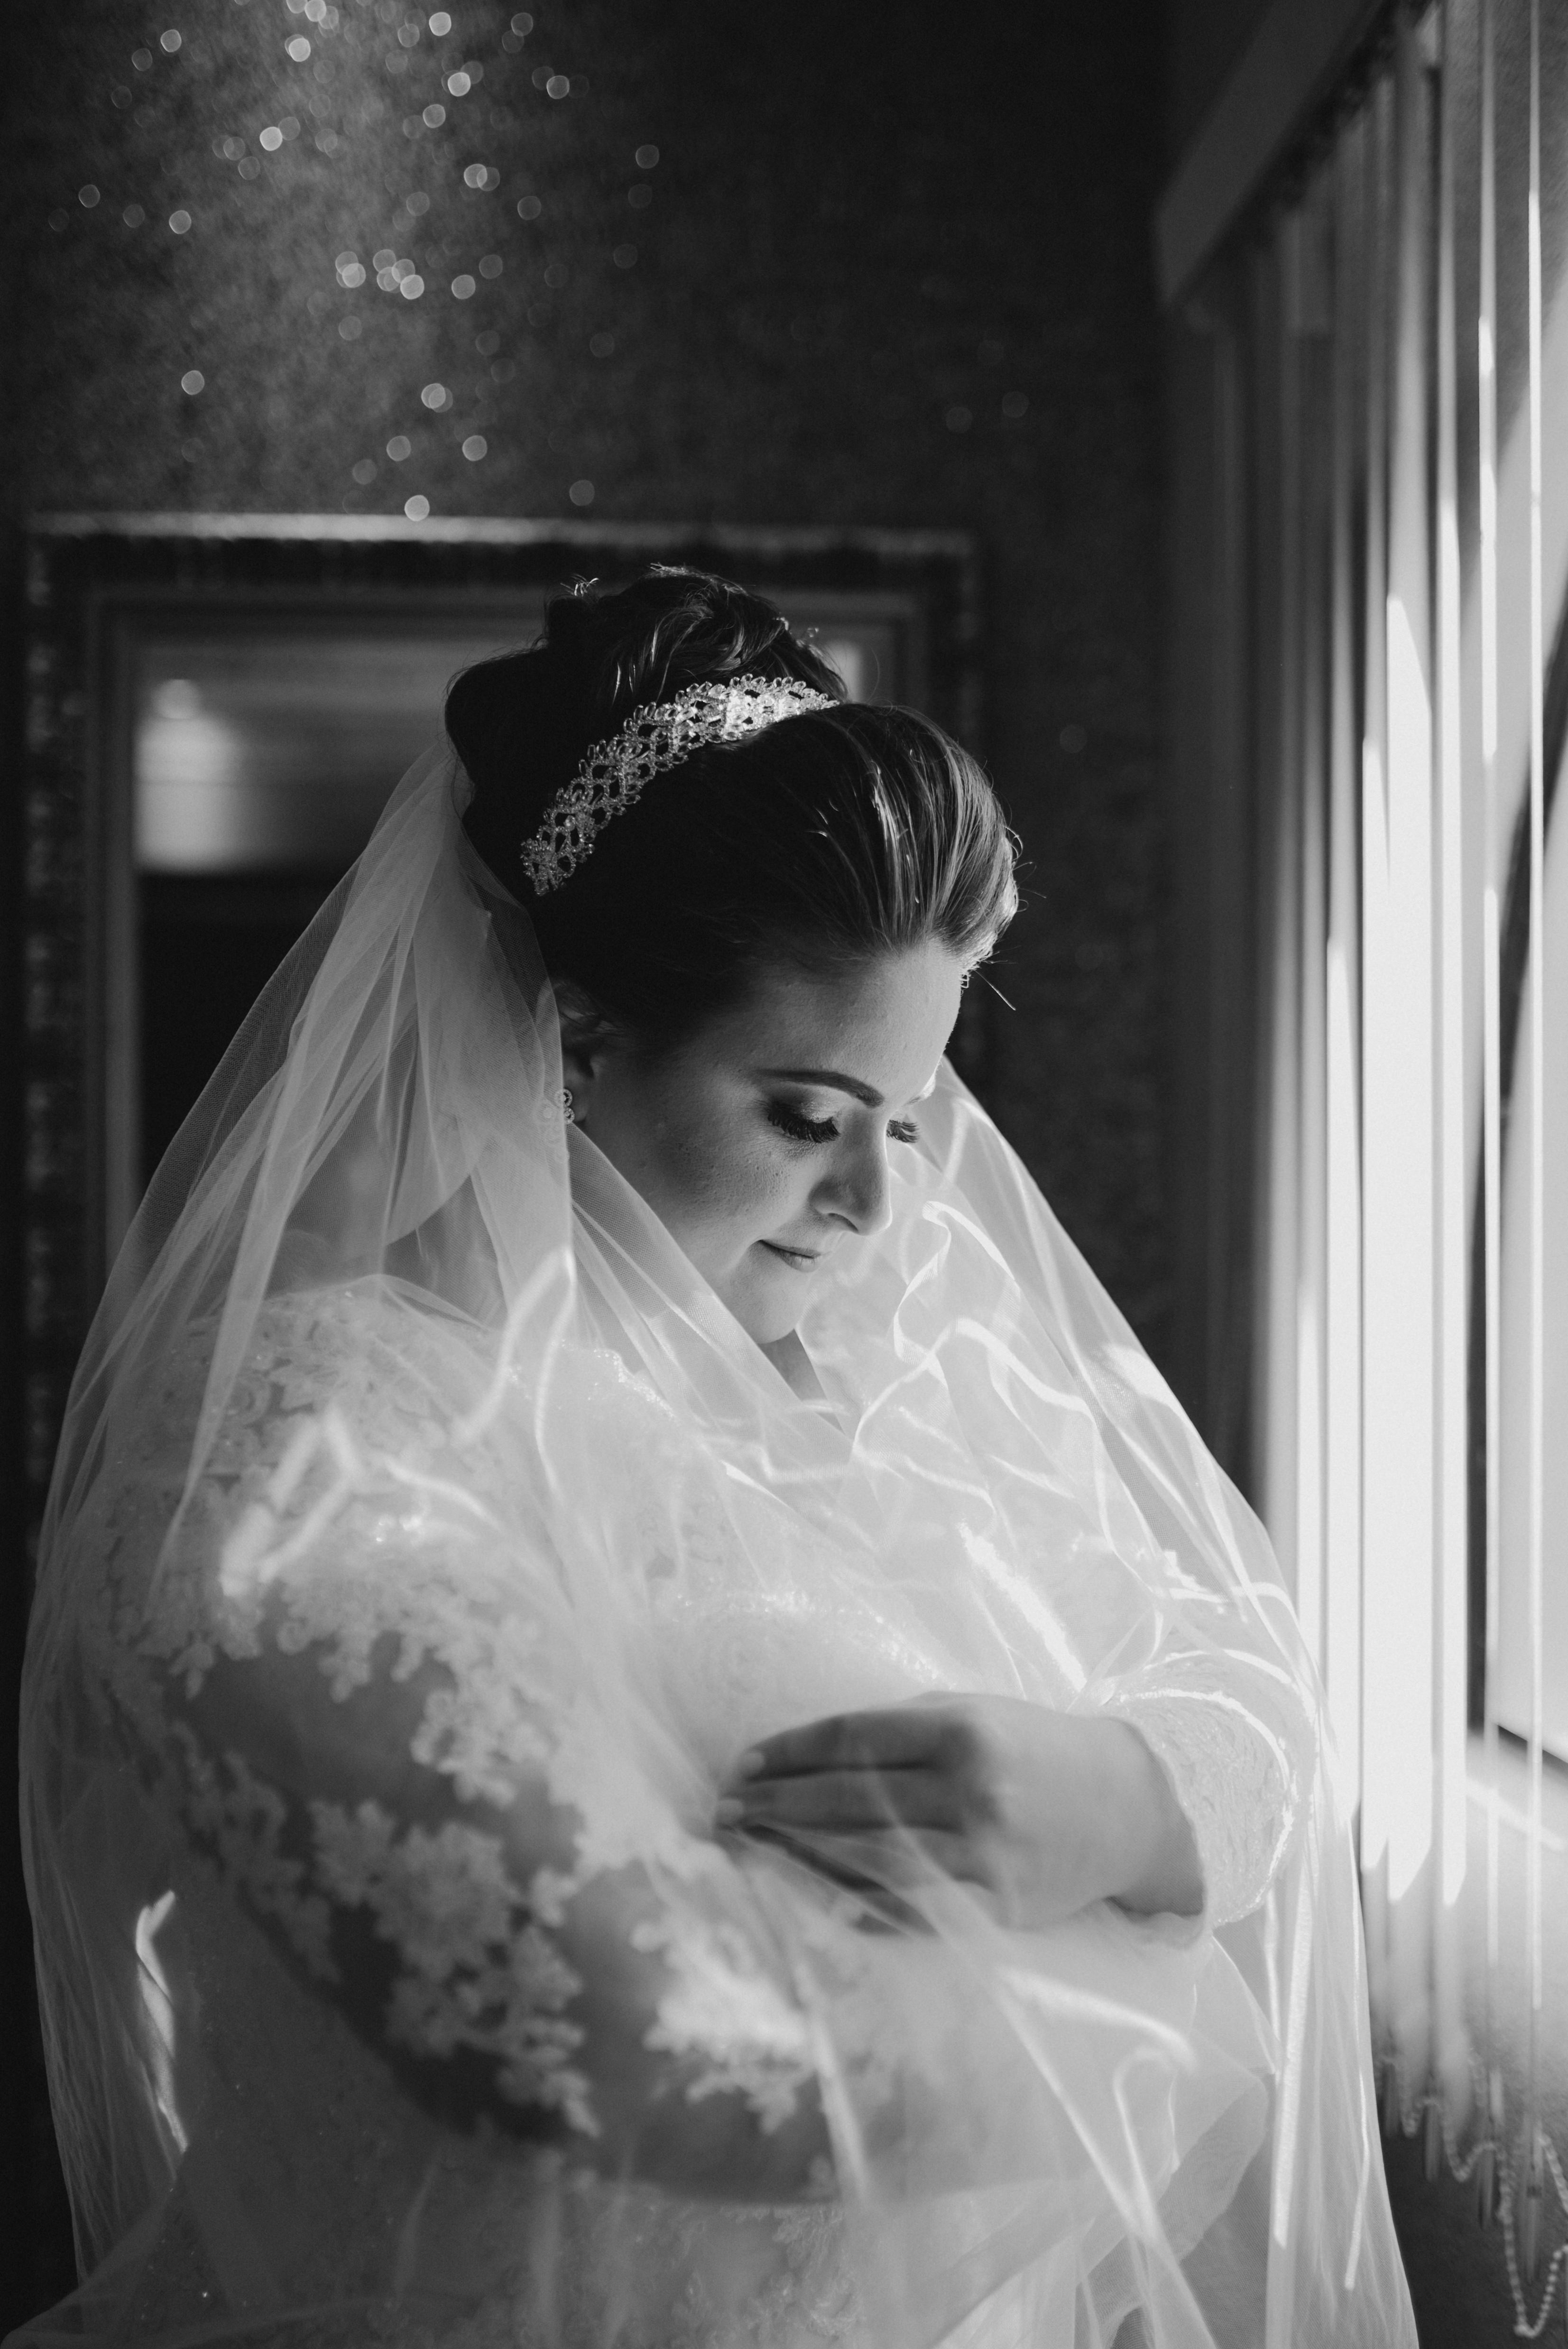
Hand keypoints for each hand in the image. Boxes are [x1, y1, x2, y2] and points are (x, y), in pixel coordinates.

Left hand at [717, 1695, 1202, 1928]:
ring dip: (797, 1856)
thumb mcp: (972, 1715)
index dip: (787, 1753)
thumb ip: (900, 1734)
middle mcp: (969, 1789)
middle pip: (846, 1799)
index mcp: (959, 1730)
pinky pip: (909, 1909)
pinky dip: (855, 1906)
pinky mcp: (994, 1904)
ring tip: (748, 1852)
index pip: (850, 1739)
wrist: (1124, 1807)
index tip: (740, 1764)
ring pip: (867, 1857)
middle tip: (722, 1812)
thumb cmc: (1031, 1751)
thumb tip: (806, 1758)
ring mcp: (982, 1852)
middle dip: (775, 1805)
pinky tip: (809, 1901)